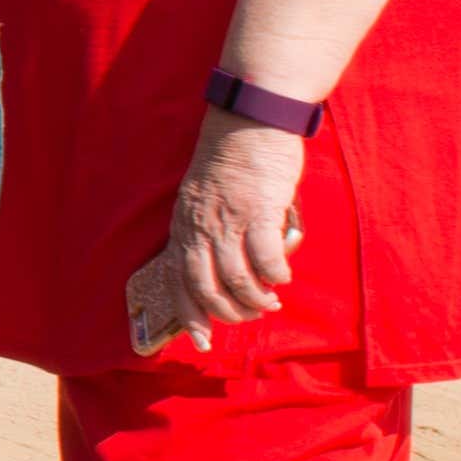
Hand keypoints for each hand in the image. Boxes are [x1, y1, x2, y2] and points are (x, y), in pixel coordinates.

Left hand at [127, 117, 303, 352]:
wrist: (249, 118)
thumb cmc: (231, 158)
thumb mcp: (204, 197)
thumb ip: (209, 229)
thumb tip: (227, 264)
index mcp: (184, 224)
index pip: (178, 280)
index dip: (188, 315)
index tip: (200, 341)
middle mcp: (200, 226)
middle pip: (205, 287)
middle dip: (226, 312)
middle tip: (247, 317)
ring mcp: (229, 219)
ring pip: (237, 278)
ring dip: (254, 299)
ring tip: (269, 302)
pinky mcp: (259, 211)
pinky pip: (266, 258)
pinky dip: (275, 275)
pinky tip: (282, 277)